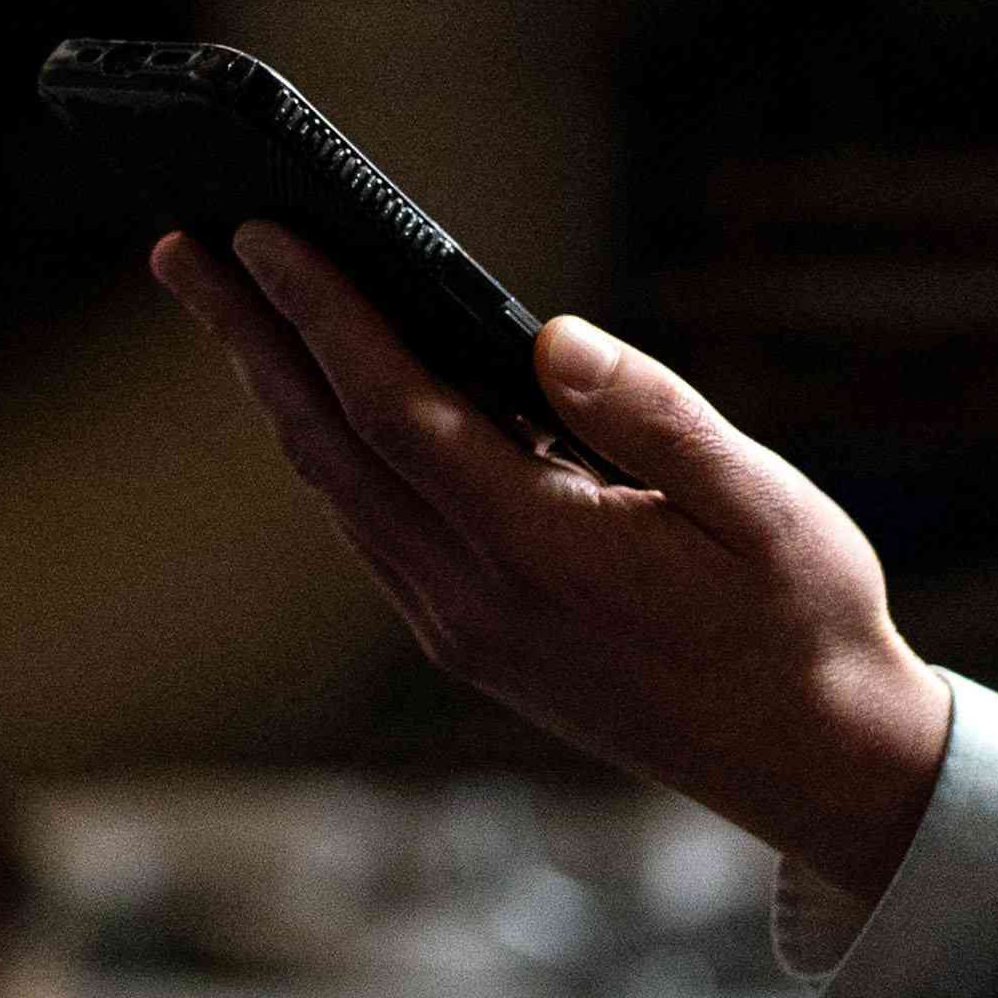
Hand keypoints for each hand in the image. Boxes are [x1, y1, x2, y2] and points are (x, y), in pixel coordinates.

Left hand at [154, 226, 953, 908]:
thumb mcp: (761, 505)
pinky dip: (332, 447)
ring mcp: (462, 628)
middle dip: (250, 338)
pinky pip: (372, 527)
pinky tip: (323, 398)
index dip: (320, 313)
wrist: (815, 766)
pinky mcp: (470, 642)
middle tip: (182, 246)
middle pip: (328, 443)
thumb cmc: (804, 621)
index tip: (262, 231)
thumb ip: (653, 417)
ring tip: (233, 305)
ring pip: (339, 489)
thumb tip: (550, 336)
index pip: (392, 409)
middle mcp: (474, 597)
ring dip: (280, 391)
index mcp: (539, 550)